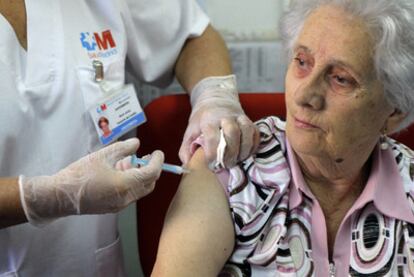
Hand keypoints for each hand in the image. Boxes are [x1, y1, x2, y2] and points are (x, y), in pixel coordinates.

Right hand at [19, 138, 163, 225]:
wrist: (61, 195)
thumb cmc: (80, 174)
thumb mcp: (103, 155)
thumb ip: (123, 149)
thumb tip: (136, 144)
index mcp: (126, 184)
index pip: (152, 173)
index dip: (158, 161)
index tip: (157, 152)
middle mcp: (127, 197)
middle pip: (149, 184)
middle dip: (150, 169)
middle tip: (145, 157)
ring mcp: (120, 205)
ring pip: (140, 190)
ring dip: (139, 176)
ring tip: (127, 162)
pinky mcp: (113, 208)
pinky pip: (130, 195)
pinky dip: (131, 183)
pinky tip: (119, 172)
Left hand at [179, 75, 258, 168]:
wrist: (215, 99)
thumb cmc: (202, 119)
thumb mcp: (190, 131)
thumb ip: (186, 149)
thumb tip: (187, 165)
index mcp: (209, 119)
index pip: (212, 136)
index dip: (212, 153)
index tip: (212, 165)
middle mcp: (226, 116)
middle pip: (232, 132)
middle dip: (231, 152)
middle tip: (227, 165)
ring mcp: (239, 117)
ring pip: (247, 131)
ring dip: (244, 150)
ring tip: (238, 161)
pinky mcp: (249, 120)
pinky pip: (255, 133)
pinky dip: (253, 146)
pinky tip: (246, 154)